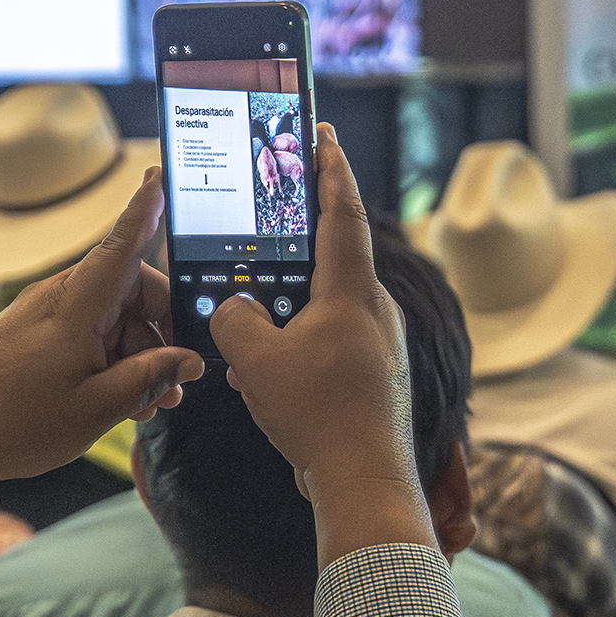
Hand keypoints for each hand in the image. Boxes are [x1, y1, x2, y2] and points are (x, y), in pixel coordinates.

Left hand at [0, 168, 204, 533]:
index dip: (145, 211)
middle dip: (163, 330)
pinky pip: (91, 333)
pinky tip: (120, 398)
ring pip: (116, 317)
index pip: (121, 245)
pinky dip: (113, 359)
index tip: (160, 175)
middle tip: (176, 378)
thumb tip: (188, 361)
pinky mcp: (37, 333)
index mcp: (75, 307)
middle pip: (132, 289)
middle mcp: (60, 299)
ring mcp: (46, 315)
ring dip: (140, 354)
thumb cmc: (14, 424)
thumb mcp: (98, 408)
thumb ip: (150, 377)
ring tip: (148, 402)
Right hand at [211, 125, 436, 567]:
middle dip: (297, 245)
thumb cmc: (320, 415)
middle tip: (272, 223)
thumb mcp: (255, 359)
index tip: (323, 135)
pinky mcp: (376, 377)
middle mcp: (375, 310)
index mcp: (352, 290)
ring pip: (328, 308)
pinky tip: (273, 375)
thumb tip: (234, 309)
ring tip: (255, 322)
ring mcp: (381, 345)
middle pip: (333, 259)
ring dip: (292, 308)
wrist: (364, 481)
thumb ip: (234, 318)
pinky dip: (300, 346)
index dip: (329, 169)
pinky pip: (332, 344)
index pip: (342, 210)